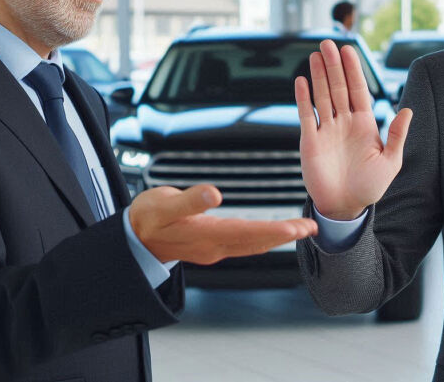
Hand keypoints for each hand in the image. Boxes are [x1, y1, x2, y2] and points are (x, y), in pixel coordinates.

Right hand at [129, 184, 317, 263]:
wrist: (133, 238)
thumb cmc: (147, 218)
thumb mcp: (163, 204)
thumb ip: (189, 200)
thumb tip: (214, 194)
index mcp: (205, 235)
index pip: (247, 233)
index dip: (273, 230)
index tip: (296, 228)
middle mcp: (214, 246)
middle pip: (256, 241)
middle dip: (284, 235)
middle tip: (310, 228)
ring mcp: (213, 248)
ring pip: (252, 244)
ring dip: (277, 237)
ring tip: (301, 230)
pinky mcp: (211, 245)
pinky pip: (244, 244)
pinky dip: (262, 238)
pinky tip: (272, 234)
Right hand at [295, 39, 412, 219]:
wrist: (345, 207)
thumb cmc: (370, 187)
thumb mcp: (390, 162)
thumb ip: (397, 135)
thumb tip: (407, 111)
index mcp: (364, 124)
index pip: (358, 90)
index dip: (353, 70)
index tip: (348, 50)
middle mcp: (344, 123)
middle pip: (338, 87)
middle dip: (334, 65)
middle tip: (328, 44)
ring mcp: (326, 130)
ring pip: (322, 96)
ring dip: (318, 75)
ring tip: (315, 54)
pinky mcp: (310, 141)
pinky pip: (306, 115)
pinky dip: (303, 98)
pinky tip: (301, 80)